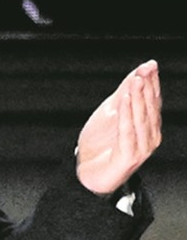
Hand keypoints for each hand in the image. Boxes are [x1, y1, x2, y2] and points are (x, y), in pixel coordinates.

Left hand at [76, 60, 161, 194]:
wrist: (87, 173)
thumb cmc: (100, 146)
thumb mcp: (109, 114)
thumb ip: (123, 96)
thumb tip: (136, 74)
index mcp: (147, 126)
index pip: (152, 101)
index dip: (152, 82)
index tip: (150, 65)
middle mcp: (149, 136)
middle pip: (149, 107)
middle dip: (147, 86)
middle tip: (145, 69)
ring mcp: (141, 148)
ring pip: (141, 118)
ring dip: (138, 97)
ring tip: (136, 80)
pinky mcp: (129, 157)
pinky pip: (127, 131)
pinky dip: (126, 114)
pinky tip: (125, 101)